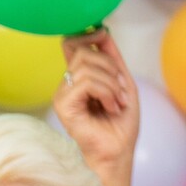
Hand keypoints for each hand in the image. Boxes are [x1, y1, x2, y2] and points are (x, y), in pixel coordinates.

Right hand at [54, 30, 137, 177]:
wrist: (118, 154)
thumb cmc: (121, 126)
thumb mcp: (123, 85)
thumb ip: (112, 59)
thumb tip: (101, 31)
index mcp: (79, 78)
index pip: (73, 43)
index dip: (88, 36)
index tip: (105, 36)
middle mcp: (67, 83)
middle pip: (85, 52)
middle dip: (111, 69)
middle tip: (122, 93)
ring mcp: (62, 93)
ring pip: (87, 66)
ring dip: (112, 85)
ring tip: (117, 104)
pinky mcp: (62, 103)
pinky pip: (85, 82)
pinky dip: (106, 93)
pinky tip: (110, 108)